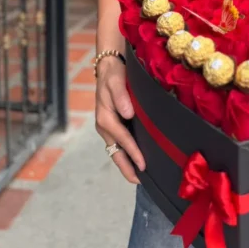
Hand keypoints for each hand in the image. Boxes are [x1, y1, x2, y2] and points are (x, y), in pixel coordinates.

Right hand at [95, 57, 144, 183]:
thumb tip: (128, 113)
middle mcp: (105, 126)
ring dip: (126, 163)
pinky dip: (125, 154)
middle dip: (126, 168)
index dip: (133, 153)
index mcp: (105, 118)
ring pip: (116, 150)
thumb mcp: (116, 81)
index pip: (122, 139)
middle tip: (140, 182)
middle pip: (115, 152)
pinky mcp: (113, 124)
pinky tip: (136, 159)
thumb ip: (122, 96)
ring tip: (140, 176)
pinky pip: (118, 144)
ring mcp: (108, 127)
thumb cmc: (114, 74)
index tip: (143, 165)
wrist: (109, 66)